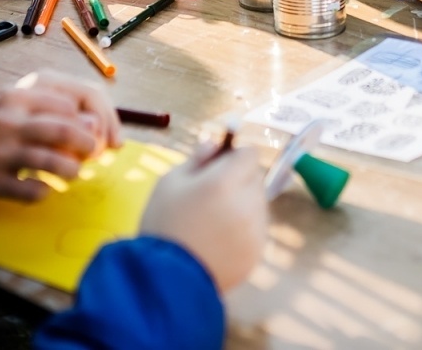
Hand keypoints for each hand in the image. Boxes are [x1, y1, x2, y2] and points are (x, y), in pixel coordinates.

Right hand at [0, 76, 118, 201]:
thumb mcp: (6, 97)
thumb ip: (43, 104)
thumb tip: (87, 120)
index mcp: (14, 97)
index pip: (67, 105)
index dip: (84, 119)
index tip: (88, 128)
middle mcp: (8, 123)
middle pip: (65, 133)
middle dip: (87, 144)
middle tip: (91, 151)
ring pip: (54, 164)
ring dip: (72, 170)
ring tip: (72, 171)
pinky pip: (33, 191)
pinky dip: (46, 190)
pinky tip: (44, 186)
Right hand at [139, 142, 266, 291]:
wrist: (166, 279)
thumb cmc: (163, 224)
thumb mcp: (170, 182)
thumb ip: (197, 158)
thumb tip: (215, 143)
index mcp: (225, 182)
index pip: (250, 153)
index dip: (234, 156)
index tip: (218, 166)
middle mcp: (248, 203)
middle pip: (255, 178)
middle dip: (238, 181)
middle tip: (210, 197)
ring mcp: (256, 230)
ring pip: (257, 204)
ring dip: (243, 205)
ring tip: (212, 222)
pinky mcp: (257, 252)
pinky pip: (256, 230)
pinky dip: (243, 230)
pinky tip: (219, 241)